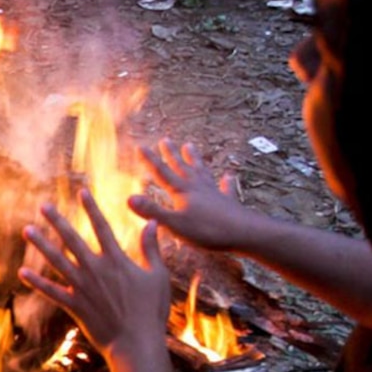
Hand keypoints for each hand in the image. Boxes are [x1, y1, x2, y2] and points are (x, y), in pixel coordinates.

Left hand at [20, 191, 169, 360]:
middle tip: (43, 206)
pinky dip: (37, 282)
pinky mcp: (74, 306)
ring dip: (41, 244)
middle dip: (57, 220)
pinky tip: (22, 272)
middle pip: (72, 239)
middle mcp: (95, 270)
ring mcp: (82, 287)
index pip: (101, 227)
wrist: (136, 344)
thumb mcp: (157, 276)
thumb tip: (152, 223)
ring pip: (56, 261)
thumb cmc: (151, 312)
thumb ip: (151, 248)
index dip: (91, 208)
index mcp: (117, 260)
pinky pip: (51, 291)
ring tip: (27, 230)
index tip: (81, 191)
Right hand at [132, 139, 254, 251]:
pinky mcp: (227, 202)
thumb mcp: (174, 224)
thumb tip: (128, 198)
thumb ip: (152, 211)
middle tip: (165, 139)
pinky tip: (228, 176)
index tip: (140, 146)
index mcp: (182, 192)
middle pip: (181, 167)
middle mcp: (197, 187)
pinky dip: (226, 182)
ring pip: (201, 171)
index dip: (150, 160)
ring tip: (190, 146)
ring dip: (194, 159)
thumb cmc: (207, 230)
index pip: (162, 173)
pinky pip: (225, 188)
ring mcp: (213, 192)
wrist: (243, 232)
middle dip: (171, 154)